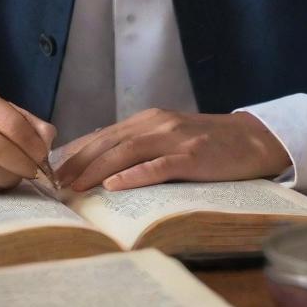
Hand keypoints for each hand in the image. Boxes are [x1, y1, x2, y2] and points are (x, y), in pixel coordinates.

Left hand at [54, 109, 290, 191]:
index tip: (52, 170)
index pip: (103, 135)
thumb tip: (103, 165)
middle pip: (109, 142)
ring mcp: (175, 139)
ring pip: (127, 152)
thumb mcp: (169, 137)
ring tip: (75, 186)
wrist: (253, 138)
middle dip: (78, 163)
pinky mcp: (193, 157)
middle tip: (55, 183)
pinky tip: (116, 185)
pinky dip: (135, 175)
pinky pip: (160, 166)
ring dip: (97, 169)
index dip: (77, 152)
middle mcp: (157, 124)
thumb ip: (140, 145)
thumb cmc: (209, 144)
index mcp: (148, 120)